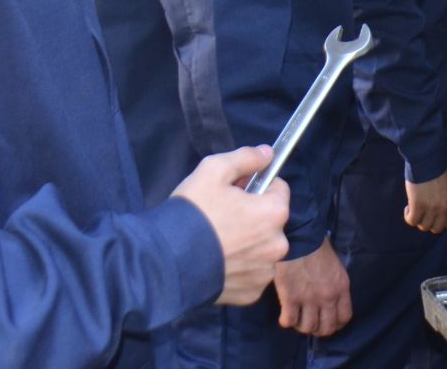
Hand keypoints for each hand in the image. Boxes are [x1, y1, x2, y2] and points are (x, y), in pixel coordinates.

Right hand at [172, 146, 289, 305]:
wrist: (167, 262)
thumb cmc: (193, 212)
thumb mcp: (214, 170)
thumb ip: (246, 158)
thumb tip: (268, 154)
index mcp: (274, 213)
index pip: (279, 189)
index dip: (257, 186)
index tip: (236, 191)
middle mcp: (278, 245)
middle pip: (271, 221)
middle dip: (253, 215)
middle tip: (222, 215)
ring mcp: (265, 272)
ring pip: (262, 248)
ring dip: (248, 243)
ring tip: (218, 240)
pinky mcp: (251, 293)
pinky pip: (251, 273)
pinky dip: (239, 267)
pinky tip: (218, 261)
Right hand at [274, 237, 351, 336]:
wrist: (299, 235)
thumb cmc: (316, 246)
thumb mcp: (335, 266)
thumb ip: (334, 284)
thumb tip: (328, 298)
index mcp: (341, 287)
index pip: (344, 318)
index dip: (335, 324)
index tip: (326, 321)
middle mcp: (328, 297)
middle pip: (326, 328)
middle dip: (318, 329)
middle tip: (310, 322)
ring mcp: (309, 299)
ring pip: (308, 328)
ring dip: (301, 326)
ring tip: (296, 318)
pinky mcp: (291, 297)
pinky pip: (289, 321)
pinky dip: (286, 321)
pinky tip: (284, 314)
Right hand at [403, 170, 446, 233]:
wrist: (427, 159)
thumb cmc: (437, 170)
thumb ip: (446, 201)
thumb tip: (438, 211)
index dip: (441, 222)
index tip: (435, 216)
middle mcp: (444, 209)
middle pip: (437, 229)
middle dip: (429, 223)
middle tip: (424, 213)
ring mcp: (431, 209)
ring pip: (424, 227)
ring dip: (418, 220)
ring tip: (414, 209)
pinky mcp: (417, 206)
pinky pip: (412, 221)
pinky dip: (408, 217)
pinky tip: (408, 208)